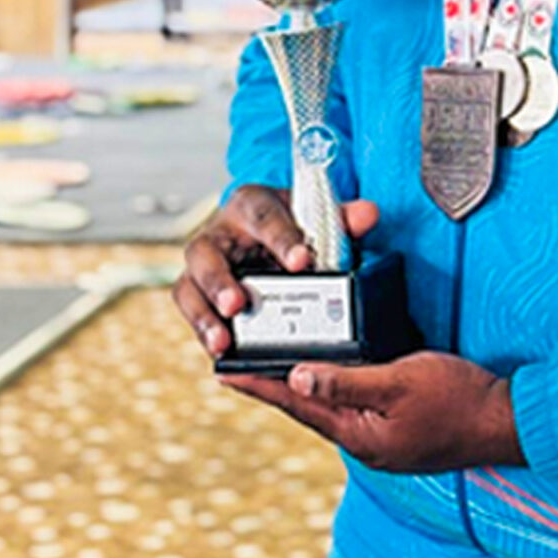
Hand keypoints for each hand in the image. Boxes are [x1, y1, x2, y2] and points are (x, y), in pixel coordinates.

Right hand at [171, 186, 379, 358]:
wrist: (269, 238)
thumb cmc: (293, 228)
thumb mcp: (317, 221)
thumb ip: (342, 220)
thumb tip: (368, 214)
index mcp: (251, 205)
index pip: (263, 216)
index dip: (281, 238)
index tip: (302, 262)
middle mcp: (218, 232)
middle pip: (207, 251)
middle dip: (221, 280)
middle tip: (239, 304)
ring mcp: (202, 265)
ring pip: (189, 285)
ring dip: (203, 314)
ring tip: (223, 341)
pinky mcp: (195, 292)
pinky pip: (190, 311)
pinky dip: (202, 331)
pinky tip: (220, 351)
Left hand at [220, 352, 525, 473]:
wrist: (507, 422)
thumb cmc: (460, 399)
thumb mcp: (401, 382)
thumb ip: (348, 381)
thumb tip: (298, 378)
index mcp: (359, 435)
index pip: (297, 405)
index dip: (260, 385)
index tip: (226, 373)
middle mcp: (364, 443)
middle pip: (309, 409)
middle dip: (276, 385)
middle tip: (241, 364)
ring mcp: (382, 439)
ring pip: (332, 407)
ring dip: (304, 385)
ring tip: (275, 365)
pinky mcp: (397, 430)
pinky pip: (355, 406)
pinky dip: (336, 387)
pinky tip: (331, 373)